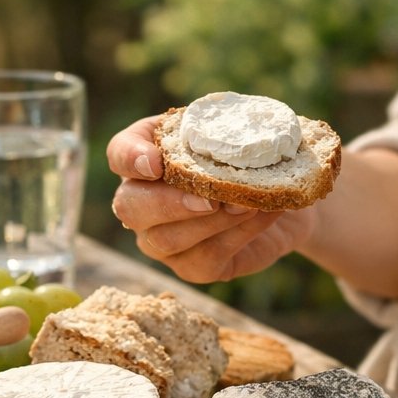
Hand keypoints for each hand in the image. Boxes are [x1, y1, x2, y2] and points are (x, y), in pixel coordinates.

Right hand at [106, 115, 313, 282]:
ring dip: (211, 222)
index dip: (130, 159)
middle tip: (208, 199)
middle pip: (130, 207)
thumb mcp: (236, 131)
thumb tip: (238, 138)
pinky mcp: (193, 267)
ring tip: (248, 204)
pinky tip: (260, 215)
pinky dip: (237, 235)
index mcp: (146, 159)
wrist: (278, 194)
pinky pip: (205, 258)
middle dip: (167, 203)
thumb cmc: (245, 156)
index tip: (155, 163)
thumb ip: (223, 129)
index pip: (119, 154)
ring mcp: (162, 241)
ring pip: (167, 239)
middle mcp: (142, 204)